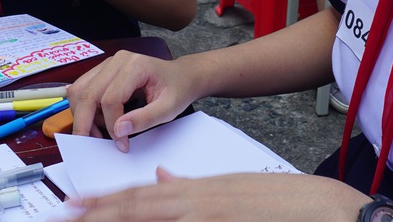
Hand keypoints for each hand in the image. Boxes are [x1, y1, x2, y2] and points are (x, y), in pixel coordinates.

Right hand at [68, 51, 199, 151]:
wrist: (181, 76)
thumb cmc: (177, 90)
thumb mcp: (168, 108)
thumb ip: (145, 119)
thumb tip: (119, 129)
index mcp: (136, 65)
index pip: (110, 99)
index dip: (111, 125)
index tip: (123, 143)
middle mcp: (118, 60)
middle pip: (88, 94)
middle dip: (86, 123)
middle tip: (93, 144)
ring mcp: (109, 63)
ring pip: (80, 91)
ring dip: (82, 115)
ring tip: (98, 132)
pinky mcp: (104, 70)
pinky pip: (83, 89)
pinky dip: (84, 108)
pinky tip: (99, 120)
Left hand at [68, 168, 370, 221]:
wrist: (322, 209)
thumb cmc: (277, 202)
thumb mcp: (229, 190)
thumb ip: (190, 185)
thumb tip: (161, 175)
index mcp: (199, 191)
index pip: (144, 193)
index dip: (109, 199)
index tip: (79, 202)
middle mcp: (199, 201)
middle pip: (142, 205)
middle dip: (103, 210)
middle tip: (69, 210)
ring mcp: (211, 215)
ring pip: (156, 216)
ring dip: (122, 218)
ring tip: (88, 218)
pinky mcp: (224, 221)